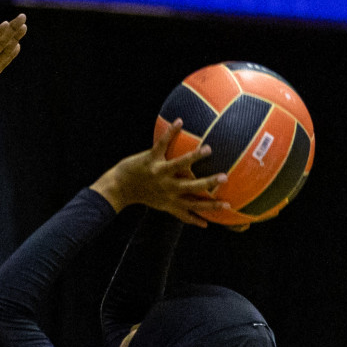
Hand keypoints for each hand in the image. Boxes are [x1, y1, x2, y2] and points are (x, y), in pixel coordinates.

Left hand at [90, 119, 228, 225]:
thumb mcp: (164, 206)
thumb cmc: (144, 195)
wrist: (118, 188)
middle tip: (225, 178)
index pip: (195, 206)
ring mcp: (159, 173)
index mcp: (172, 200)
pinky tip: (180, 121)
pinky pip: (162, 144)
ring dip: (194, 157)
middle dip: (208, 183)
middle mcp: (168, 188)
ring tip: (208, 149)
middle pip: (191, 187)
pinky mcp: (150, 160)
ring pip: (179, 165)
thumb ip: (184, 212)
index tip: (229, 207)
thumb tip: (204, 224)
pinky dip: (170, 132)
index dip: (211, 208)